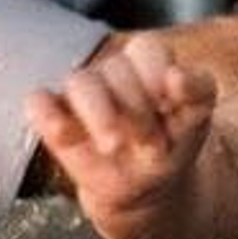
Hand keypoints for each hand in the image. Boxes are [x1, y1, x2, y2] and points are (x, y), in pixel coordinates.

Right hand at [21, 2, 237, 197]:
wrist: (145, 189)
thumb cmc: (173, 143)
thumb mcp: (197, 120)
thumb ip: (198, 91)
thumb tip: (176, 75)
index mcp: (148, 63)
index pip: (146, 49)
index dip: (157, 75)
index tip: (170, 107)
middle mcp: (112, 73)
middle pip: (115, 69)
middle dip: (135, 107)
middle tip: (152, 143)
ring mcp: (82, 94)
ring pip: (78, 81)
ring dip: (99, 113)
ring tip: (115, 146)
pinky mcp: (55, 117)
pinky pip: (39, 103)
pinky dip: (47, 114)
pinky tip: (64, 133)